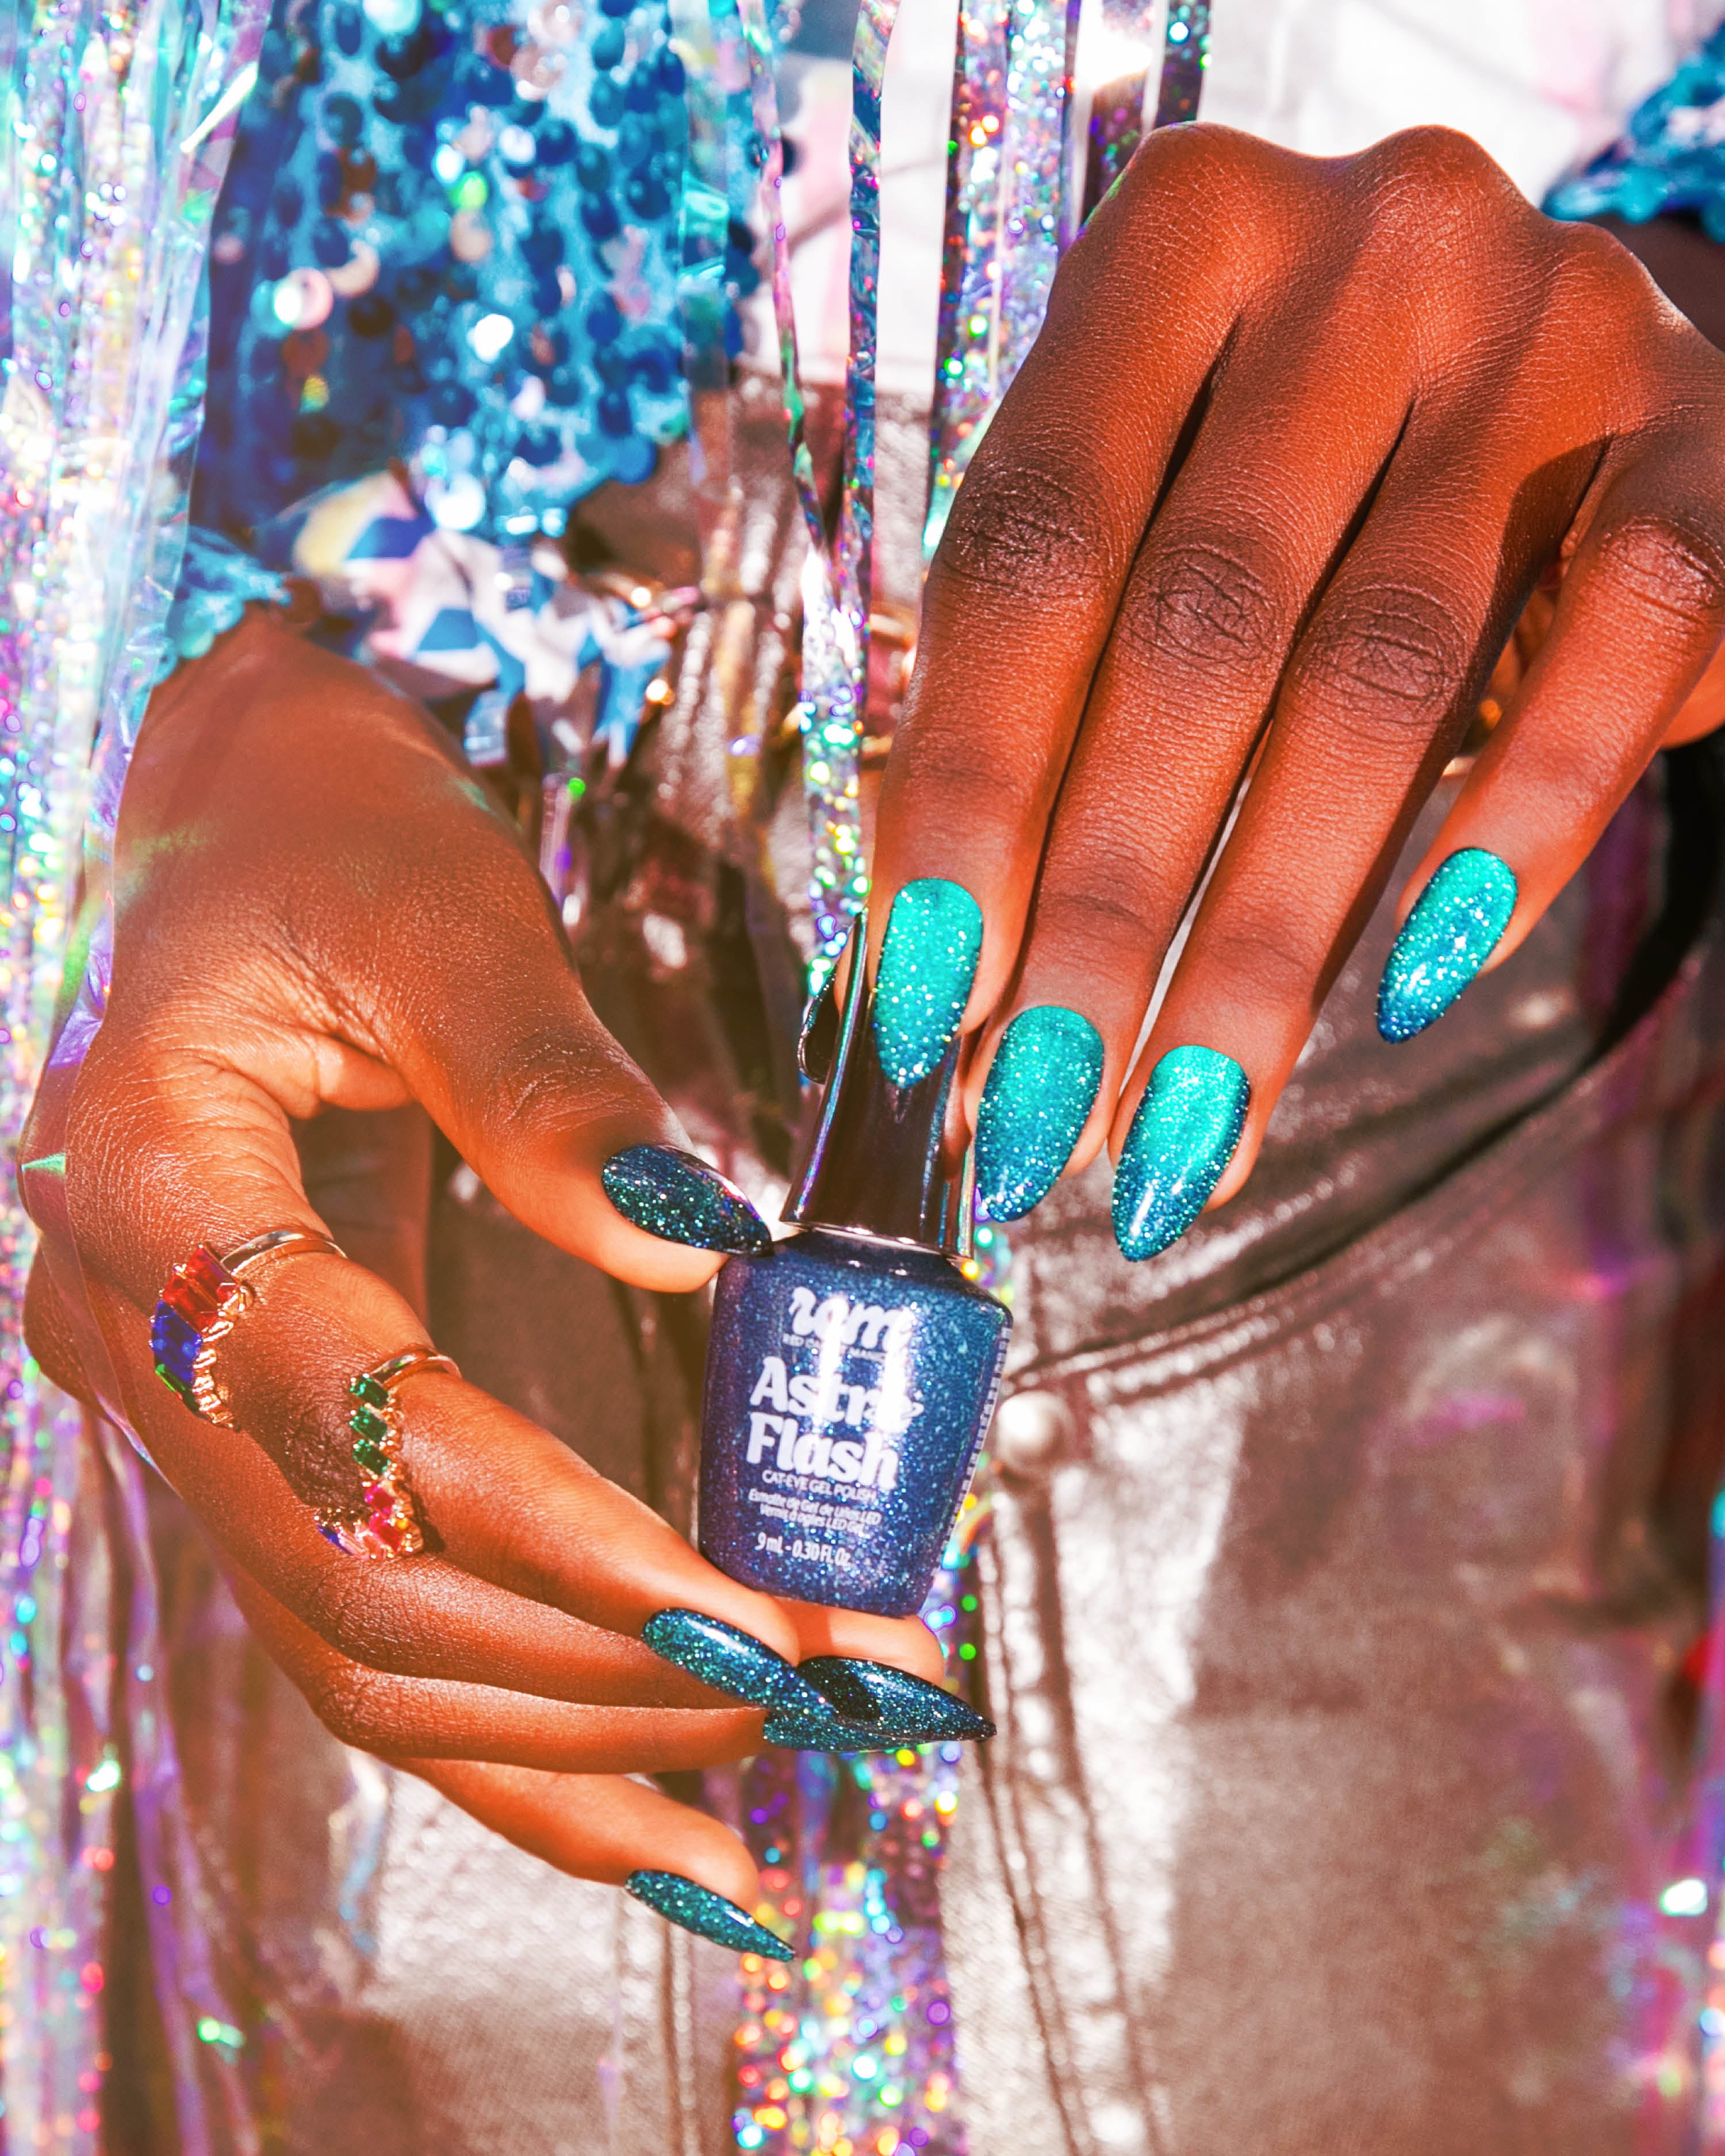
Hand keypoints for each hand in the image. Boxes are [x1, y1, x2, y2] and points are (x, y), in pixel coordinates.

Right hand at [22, 613, 947, 1945]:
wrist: (233, 825)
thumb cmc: (324, 840)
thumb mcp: (436, 915)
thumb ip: (541, 1079)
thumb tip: (686, 1239)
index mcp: (153, 1194)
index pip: (360, 1422)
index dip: (559, 1533)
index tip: (752, 1610)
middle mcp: (134, 1342)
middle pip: (367, 1591)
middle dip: (616, 1667)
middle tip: (841, 1684)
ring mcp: (185, 1414)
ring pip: (365, 1662)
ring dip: (584, 1743)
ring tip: (785, 1775)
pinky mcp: (262, 1446)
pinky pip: (371, 1640)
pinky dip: (518, 1750)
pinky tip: (665, 1824)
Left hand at [872, 124, 1724, 1253]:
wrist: (1581, 403)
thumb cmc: (1311, 499)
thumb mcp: (1159, 542)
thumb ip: (1051, 700)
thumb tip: (931, 980)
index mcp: (1177, 245)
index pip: (1030, 548)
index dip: (965, 792)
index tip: (921, 1002)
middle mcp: (1365, 251)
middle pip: (1196, 628)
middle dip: (1103, 909)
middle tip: (1040, 1115)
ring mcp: (1550, 329)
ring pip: (1383, 678)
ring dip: (1263, 941)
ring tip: (1184, 1124)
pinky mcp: (1701, 445)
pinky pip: (1611, 657)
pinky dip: (1510, 835)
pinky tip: (1410, 988)